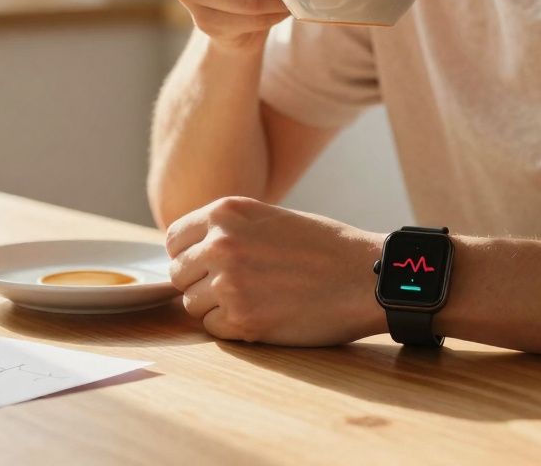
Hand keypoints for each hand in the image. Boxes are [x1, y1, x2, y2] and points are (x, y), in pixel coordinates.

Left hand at [165, 196, 385, 346]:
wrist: (366, 277)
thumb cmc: (326, 247)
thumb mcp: (269, 218)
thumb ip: (229, 230)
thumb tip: (191, 252)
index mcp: (226, 213)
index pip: (174, 239)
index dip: (186, 255)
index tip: (203, 266)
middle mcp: (220, 244)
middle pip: (178, 274)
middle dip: (199, 283)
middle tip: (234, 288)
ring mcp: (229, 283)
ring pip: (191, 304)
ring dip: (216, 307)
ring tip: (254, 299)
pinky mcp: (242, 319)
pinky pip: (212, 328)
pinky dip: (232, 327)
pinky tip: (263, 315)